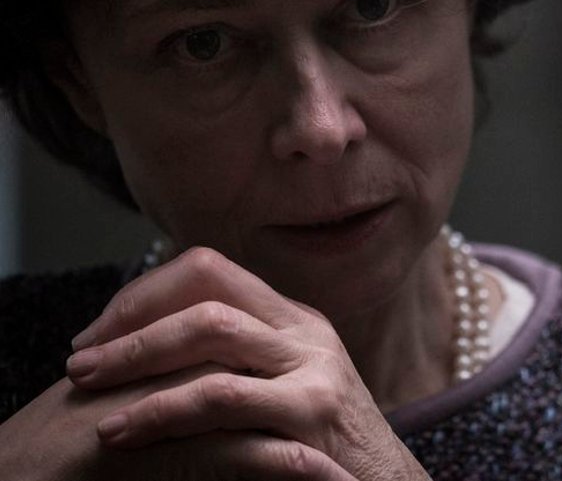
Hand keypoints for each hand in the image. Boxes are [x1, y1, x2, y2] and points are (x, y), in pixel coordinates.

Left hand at [66, 247, 429, 480]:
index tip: (99, 333)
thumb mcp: (285, 389)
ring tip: (88, 389)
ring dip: (137, 358)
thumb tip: (149, 354)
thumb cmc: (323, 449)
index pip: (210, 269)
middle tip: (80, 360)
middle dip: (132, 322)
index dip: (146, 293)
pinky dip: (162, 410)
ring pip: (211, 331)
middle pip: (206, 290)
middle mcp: (305, 331)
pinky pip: (222, 396)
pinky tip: (126, 431)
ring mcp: (314, 366)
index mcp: (294, 319)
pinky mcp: (313, 412)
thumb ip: (236, 363)